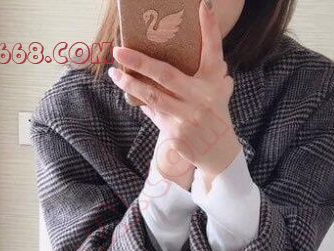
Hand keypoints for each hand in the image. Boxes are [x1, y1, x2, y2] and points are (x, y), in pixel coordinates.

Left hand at [108, 0, 241, 190]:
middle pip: (166, 74)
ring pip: (153, 96)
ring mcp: (188, 117)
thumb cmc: (214, 116)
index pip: (213, 50)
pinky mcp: (176, 134)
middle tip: (119, 51)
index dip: (210, 26)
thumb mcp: (216, 92)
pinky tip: (129, 94)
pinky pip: (153, 113)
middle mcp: (202, 98)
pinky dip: (141, 103)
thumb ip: (208, 73)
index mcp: (214, 82)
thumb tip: (194, 57)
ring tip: (114, 73)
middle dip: (140, 61)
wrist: (219, 154)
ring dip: (130, 84)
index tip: (204, 4)